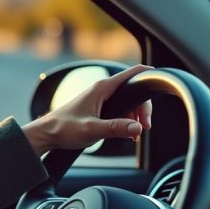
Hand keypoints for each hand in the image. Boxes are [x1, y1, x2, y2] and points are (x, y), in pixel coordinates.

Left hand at [22, 65, 152, 155]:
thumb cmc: (64, 129)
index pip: (130, 74)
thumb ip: (115, 128)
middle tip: (144, 127)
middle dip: (144, 109)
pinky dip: (129, 121)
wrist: (48, 134)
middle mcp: (103, 91)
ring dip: (137, 117)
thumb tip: (137, 127)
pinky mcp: (100, 110)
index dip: (147, 74)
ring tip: (136, 134)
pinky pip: (122, 111)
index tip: (161, 80)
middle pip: (134, 93)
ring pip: (129, 103)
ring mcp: (102, 100)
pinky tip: (129, 134)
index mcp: (101, 88)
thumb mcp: (91, 129)